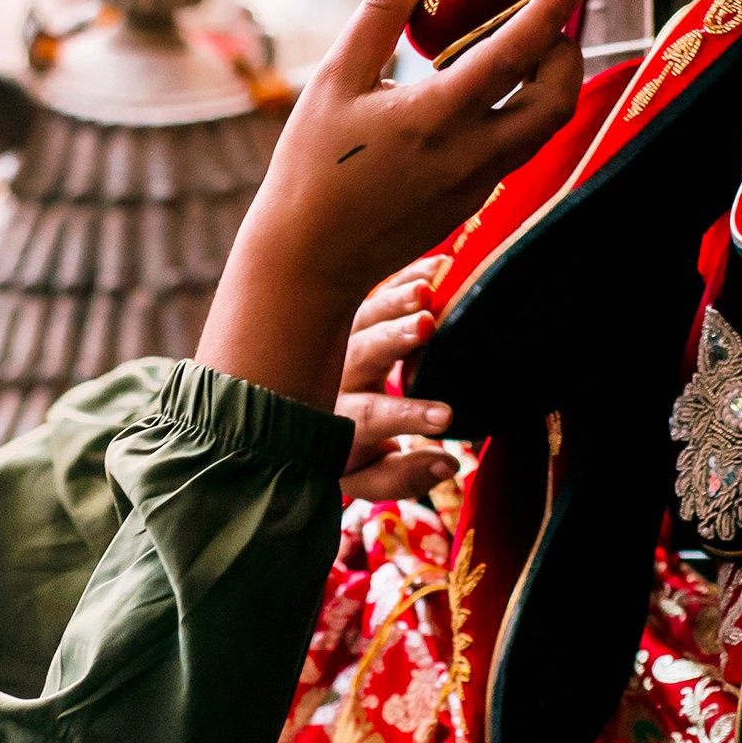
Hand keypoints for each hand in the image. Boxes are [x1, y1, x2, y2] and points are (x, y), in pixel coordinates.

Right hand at [198, 0, 587, 409]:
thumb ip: (382, 14)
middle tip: (554, 19)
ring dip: (548, 83)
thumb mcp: (335, 80)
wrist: (309, 260)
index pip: (516, 53)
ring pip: (541, 127)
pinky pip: (513, 148)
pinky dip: (517, 111)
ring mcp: (477, 183)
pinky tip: (486, 94)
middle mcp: (472, 153)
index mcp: (438, 117)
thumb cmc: (311, 166)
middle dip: (567, 52)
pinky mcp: (471, 202)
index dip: (552, 9)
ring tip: (527, 49)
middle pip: (556, 99)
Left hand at [338, 259, 458, 501]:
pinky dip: (403, 280)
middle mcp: (331, 378)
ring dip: (395, 301)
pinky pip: (373, 294)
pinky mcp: (348, 318)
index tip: (447, 416)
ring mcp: (336, 343)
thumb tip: (448, 464)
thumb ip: (406, 475)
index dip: (407, 416)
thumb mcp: (368, 475)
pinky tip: (437, 267)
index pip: (370, 418)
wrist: (293, 420)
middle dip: (393, 340)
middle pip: (359, 355)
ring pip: (361, 318)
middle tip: (427, 326)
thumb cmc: (345, 454)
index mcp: (335, 423)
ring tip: (427, 288)